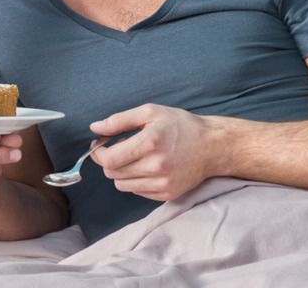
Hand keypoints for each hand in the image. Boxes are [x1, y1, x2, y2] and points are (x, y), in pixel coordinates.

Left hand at [89, 103, 211, 201]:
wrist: (213, 146)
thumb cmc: (180, 125)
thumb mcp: (150, 112)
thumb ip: (119, 120)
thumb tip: (94, 128)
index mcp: (151, 142)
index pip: (110, 159)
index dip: (99, 153)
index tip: (100, 145)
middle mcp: (157, 166)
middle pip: (113, 173)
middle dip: (109, 161)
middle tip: (119, 148)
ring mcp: (163, 183)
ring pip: (122, 185)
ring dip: (121, 171)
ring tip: (135, 157)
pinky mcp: (168, 194)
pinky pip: (137, 191)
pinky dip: (135, 180)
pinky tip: (147, 167)